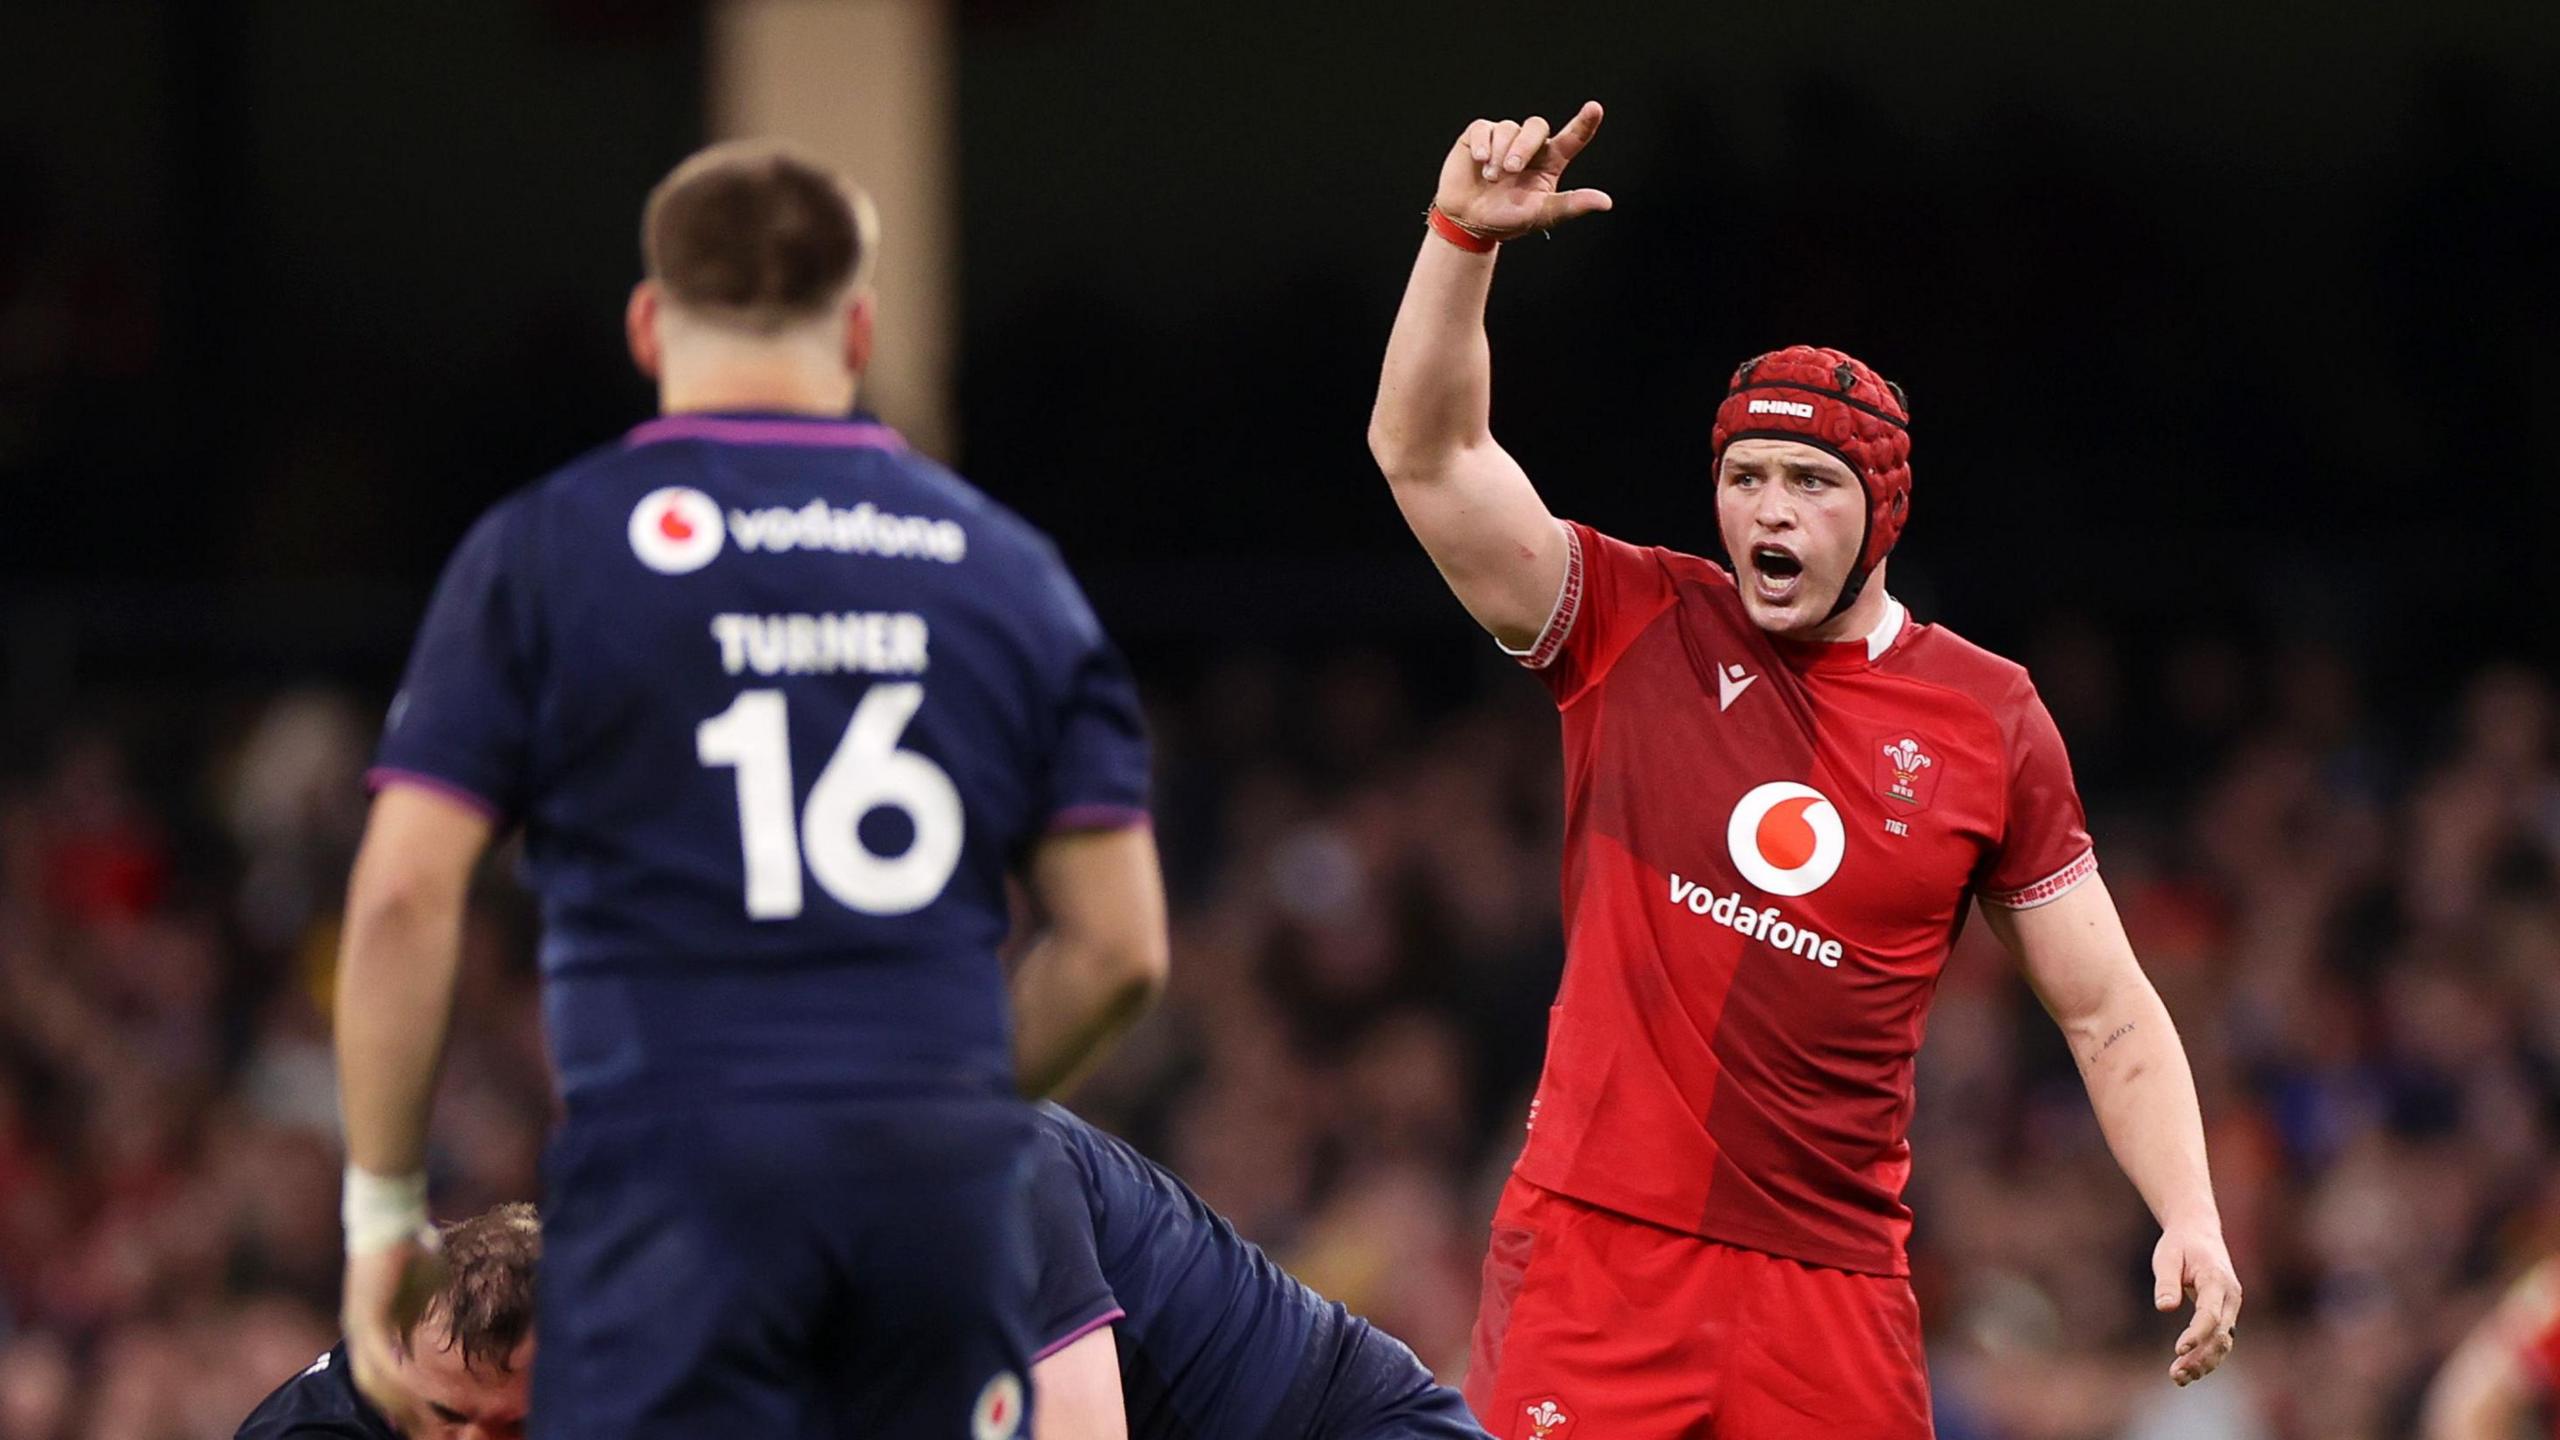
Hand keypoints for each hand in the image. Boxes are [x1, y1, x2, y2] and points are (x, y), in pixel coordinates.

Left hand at [344, 1232, 447, 1434]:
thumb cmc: (408, 1245)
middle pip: (374, 1388)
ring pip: (376, 1383)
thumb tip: (416, 1338)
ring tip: (424, 1426)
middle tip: (422, 1433)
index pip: (382, 1374)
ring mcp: (360, 1328)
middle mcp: (359, 1334)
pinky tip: (418, 1401)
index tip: (422, 1419)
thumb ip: (416, 1314)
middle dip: (399, 1413)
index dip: (400, 1400)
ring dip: (400, 1407)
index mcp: (370, 1327)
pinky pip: (383, 1363)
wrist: (391, 1218)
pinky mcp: (367, 1320)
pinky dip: (400, 1386)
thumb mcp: (420, 1288)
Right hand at [1433, 101, 1612, 241]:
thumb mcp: (1542, 216)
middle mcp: (1529, 146)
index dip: (1584, 123)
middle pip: (1537, 127)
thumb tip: (1605, 202)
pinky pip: (1484, 128)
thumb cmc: (1507, 219)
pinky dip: (1482, 144)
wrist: (1468, 222)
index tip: (1595, 108)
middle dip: (1524, 146)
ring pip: (1509, 128)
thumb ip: (1571, 205)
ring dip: (1499, 153)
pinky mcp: (1479, 136)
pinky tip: (1480, 161)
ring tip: (1491, 178)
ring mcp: (1504, 138)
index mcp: (1550, 162)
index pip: (1572, 138)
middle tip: (1511, 169)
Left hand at [2153, 1225, 2241, 1384]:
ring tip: (2179, 1378)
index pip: (2210, 1314)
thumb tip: (2165, 1308)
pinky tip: (2188, 1371)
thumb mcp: (2166, 1257)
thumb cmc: (2179, 1245)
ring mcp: (2231, 1308)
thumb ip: (2166, 1282)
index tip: (2178, 1349)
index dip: (2196, 1334)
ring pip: (2223, 1343)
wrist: (2198, 1233)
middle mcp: (2230, 1298)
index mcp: (2217, 1280)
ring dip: (2204, 1363)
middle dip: (2200, 1357)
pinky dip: (2206, 1357)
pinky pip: (2219, 1341)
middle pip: (2220, 1335)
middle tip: (2176, 1374)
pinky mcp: (2225, 1315)